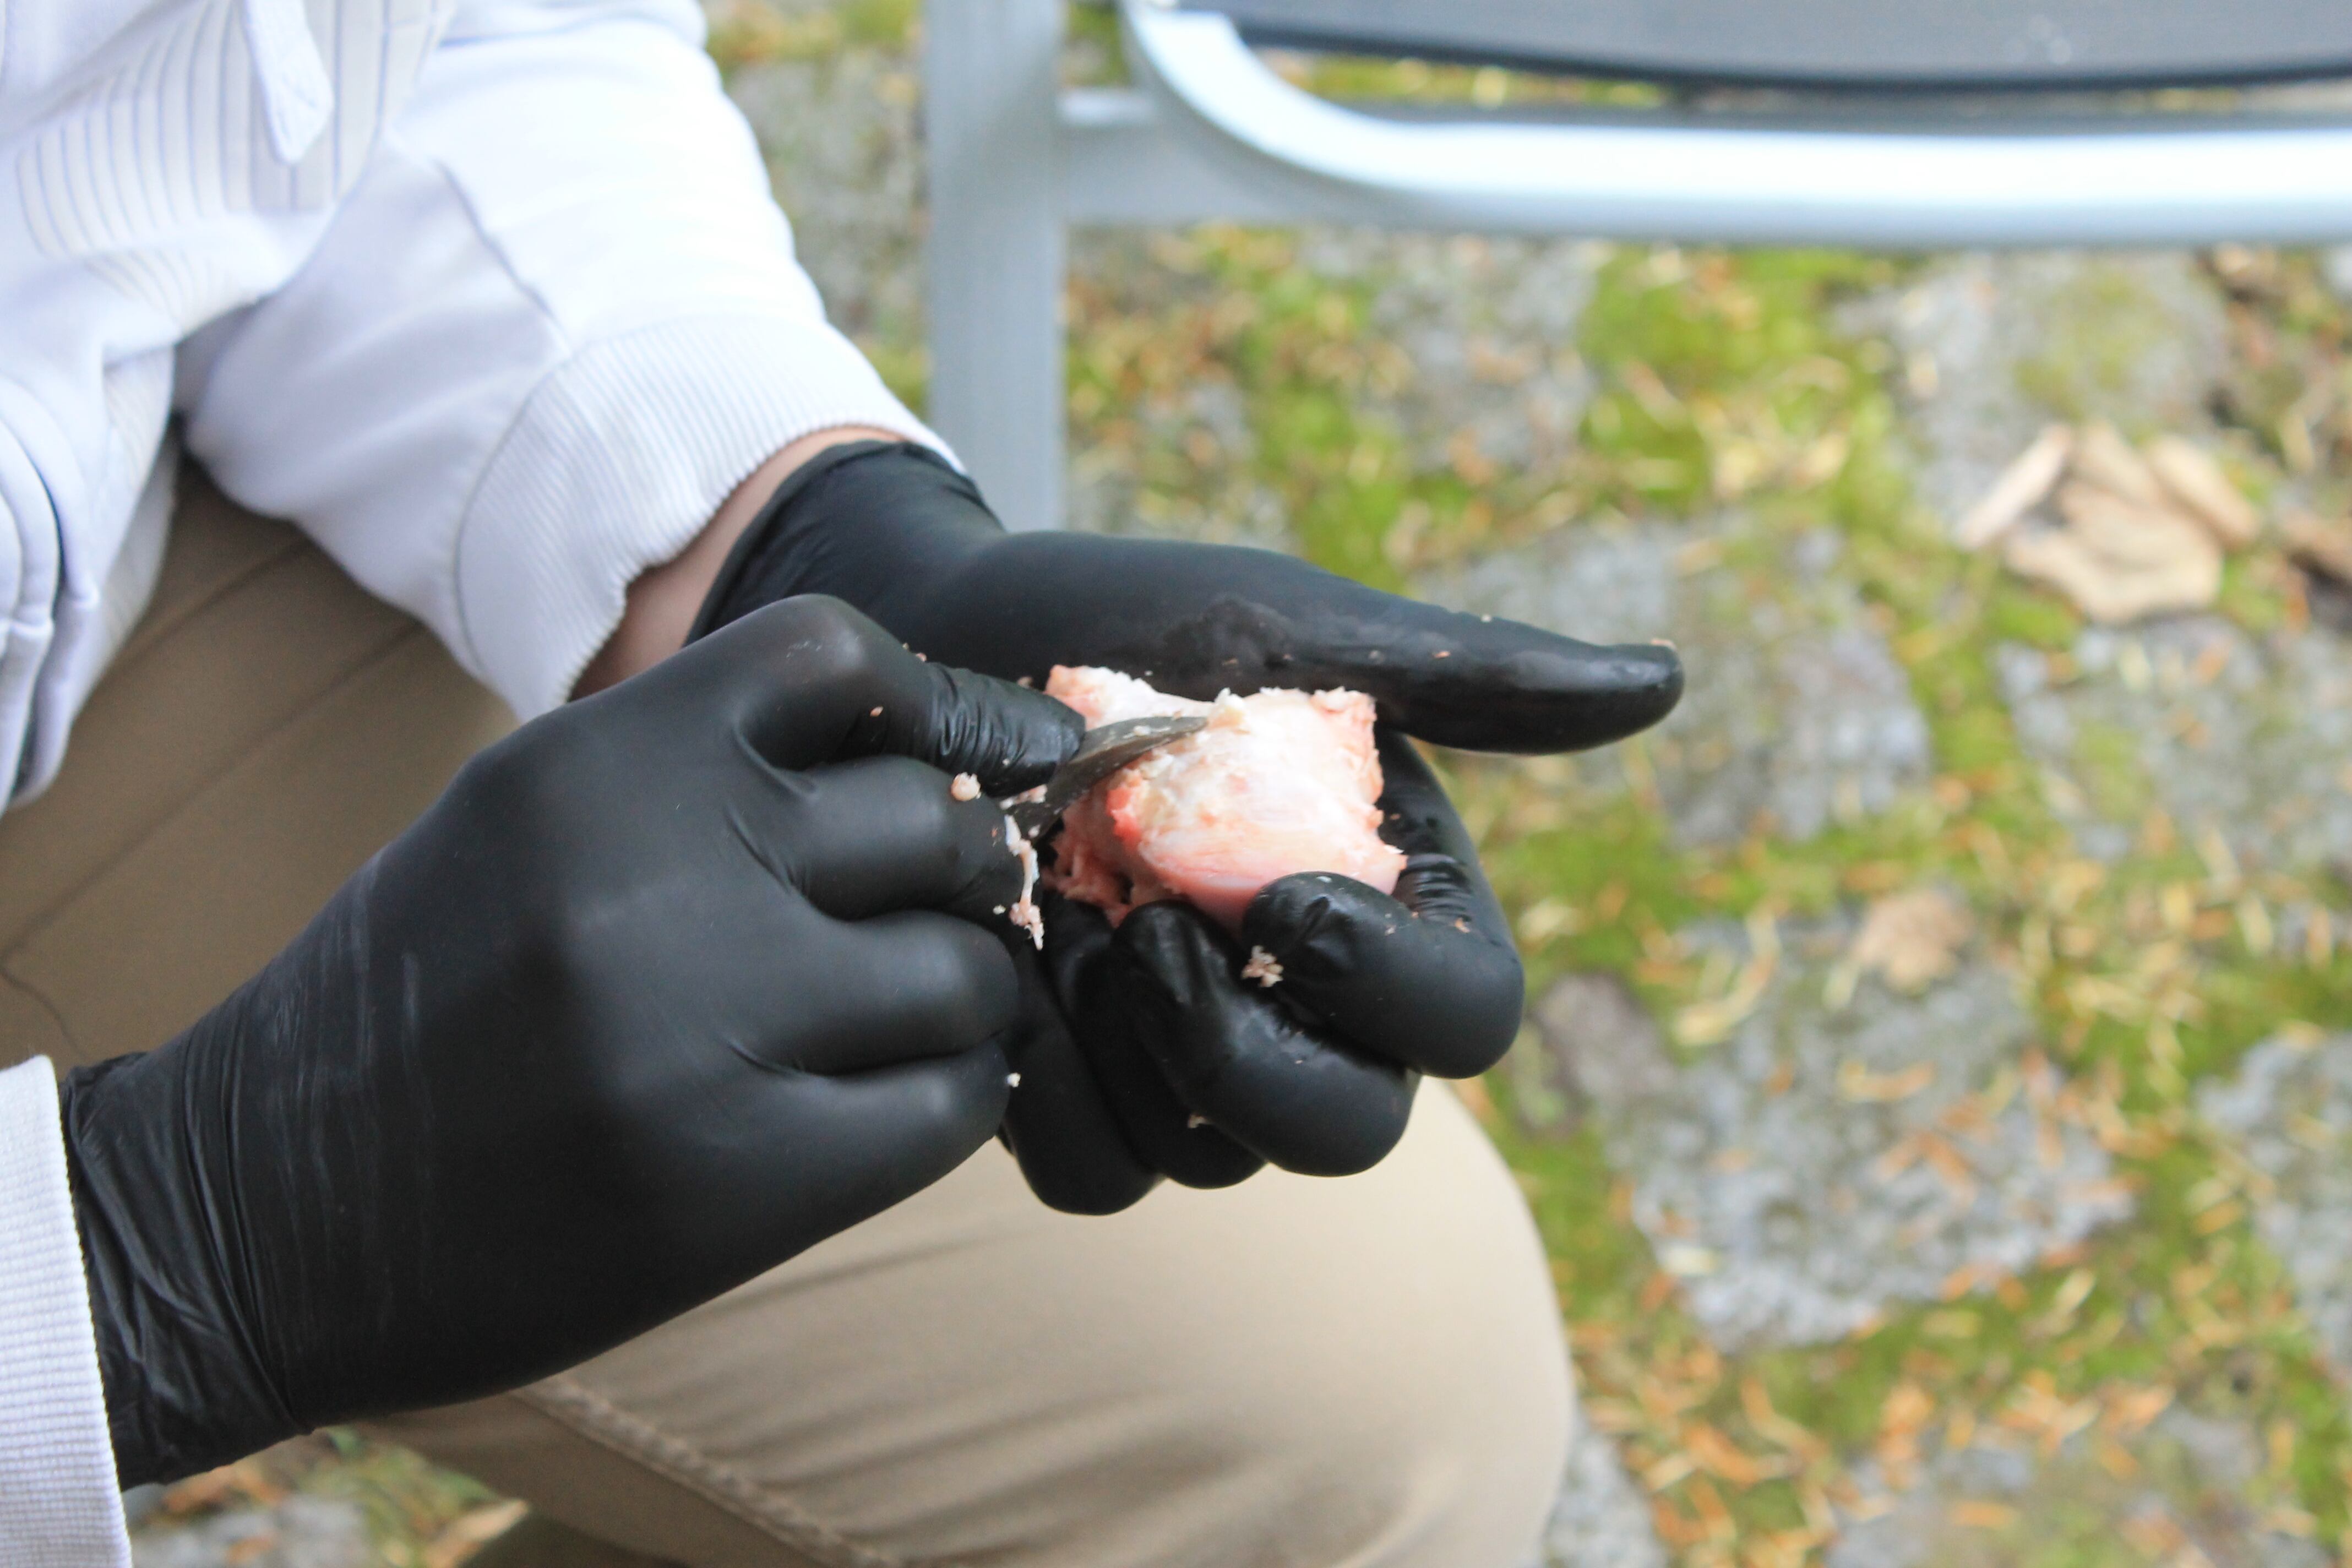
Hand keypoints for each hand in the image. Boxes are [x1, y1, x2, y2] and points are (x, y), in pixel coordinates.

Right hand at [62, 598, 1079, 1484]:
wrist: (263, 1204)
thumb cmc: (422, 995)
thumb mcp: (528, 821)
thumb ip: (705, 772)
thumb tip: (940, 759)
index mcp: (593, 763)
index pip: (836, 654)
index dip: (949, 699)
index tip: (1005, 748)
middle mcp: (658, 879)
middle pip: (934, 822)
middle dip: (964, 866)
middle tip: (940, 907)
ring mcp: (705, 1036)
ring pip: (964, 974)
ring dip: (965, 993)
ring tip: (910, 1013)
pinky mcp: (741, 1186)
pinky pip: (946, 1108)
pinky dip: (950, 1095)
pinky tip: (896, 1096)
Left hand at [695, 444, 1681, 1211]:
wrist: (940, 651)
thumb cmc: (1122, 626)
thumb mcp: (1288, 630)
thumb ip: (1466, 677)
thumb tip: (1667, 680)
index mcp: (1393, 905)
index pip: (1470, 1023)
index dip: (1391, 987)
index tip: (1281, 894)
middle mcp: (1314, 1007)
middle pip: (1352, 1134)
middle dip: (1250, 1056)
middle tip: (1150, 935)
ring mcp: (1195, 1061)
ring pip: (1213, 1165)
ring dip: (1138, 1055)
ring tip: (1063, 917)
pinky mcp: (1083, 1090)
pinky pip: (1093, 1174)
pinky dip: (1052, 1096)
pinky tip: (1011, 972)